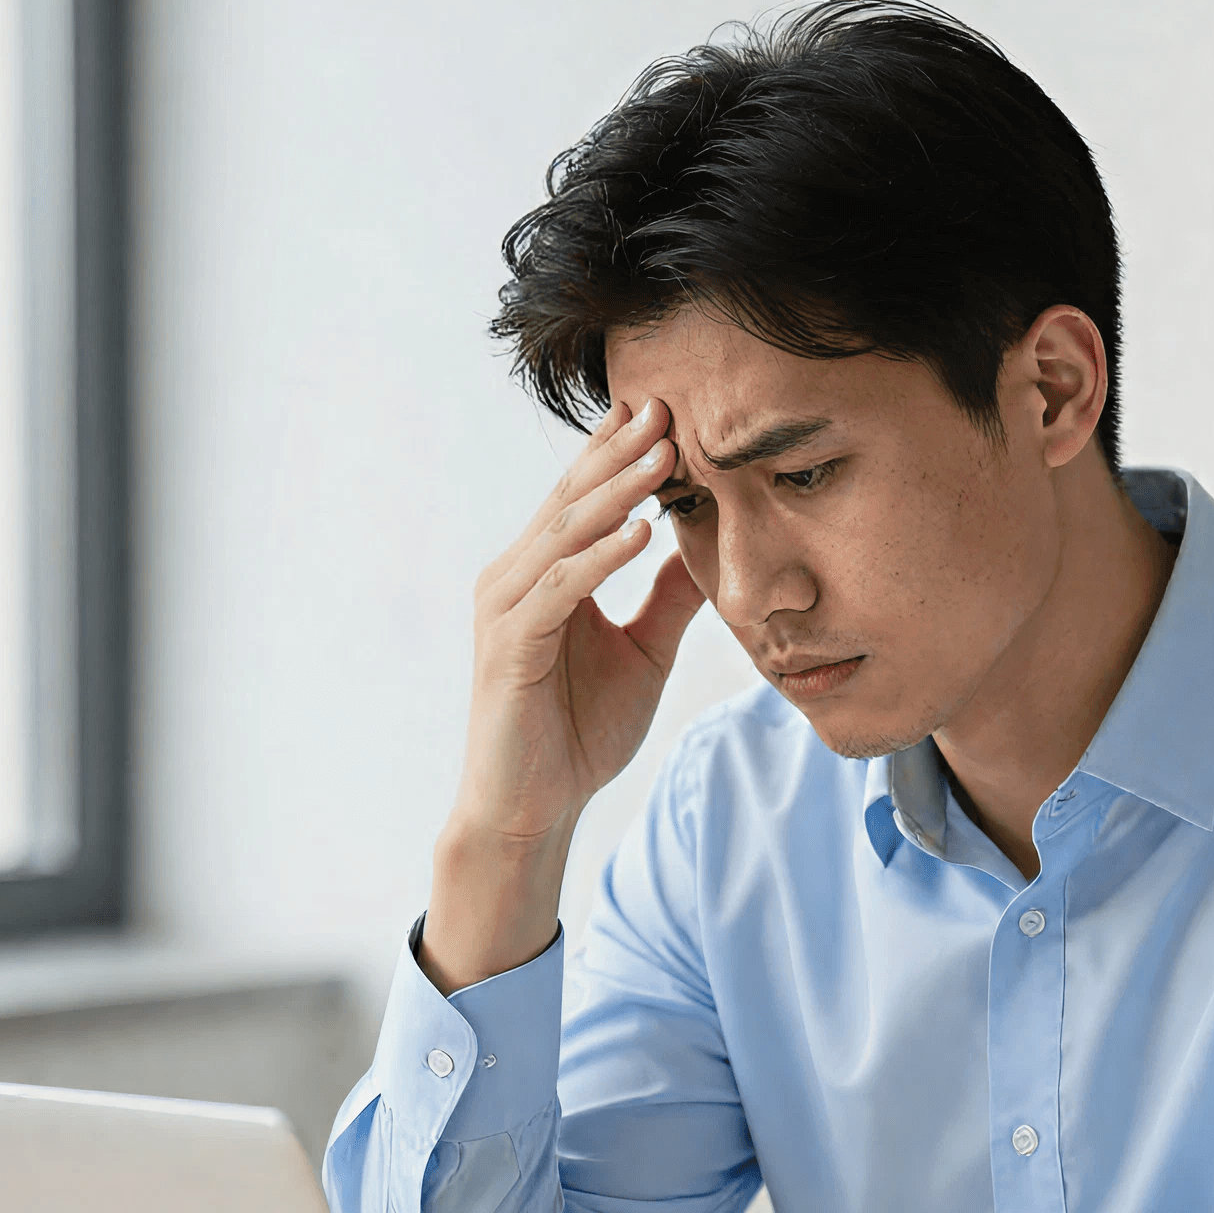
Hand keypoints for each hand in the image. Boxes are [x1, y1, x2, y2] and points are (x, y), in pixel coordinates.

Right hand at [420, 398, 705, 992]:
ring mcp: (508, 609)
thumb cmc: (578, 733)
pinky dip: (598, 559)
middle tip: (667, 405)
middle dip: (620, 453)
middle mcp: (516, 578)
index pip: (584, 498)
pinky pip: (558, 590)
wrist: (533, 807)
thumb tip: (705, 546)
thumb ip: (668, 599)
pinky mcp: (509, 647)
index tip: (669, 408)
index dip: (621, 453)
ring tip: (663, 456)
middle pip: (572, 500)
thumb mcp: (644, 653)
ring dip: (616, 494)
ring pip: (565, 535)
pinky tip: (638, 534)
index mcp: (544, 574)